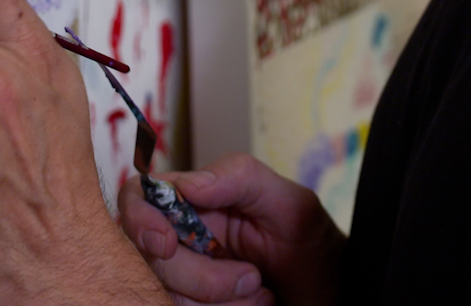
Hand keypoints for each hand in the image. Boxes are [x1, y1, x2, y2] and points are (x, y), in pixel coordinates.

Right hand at [119, 154, 343, 305]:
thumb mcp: (287, 202)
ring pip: (165, 292)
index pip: (138, 199)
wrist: (331, 295)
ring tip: (261, 294)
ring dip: (214, 300)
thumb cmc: (311, 244)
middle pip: (148, 255)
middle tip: (250, 278)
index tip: (166, 244)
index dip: (141, 220)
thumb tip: (187, 184)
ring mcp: (184, 279)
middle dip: (196, 275)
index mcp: (194, 202)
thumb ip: (238, 177)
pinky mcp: (193, 304)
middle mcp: (181, 239)